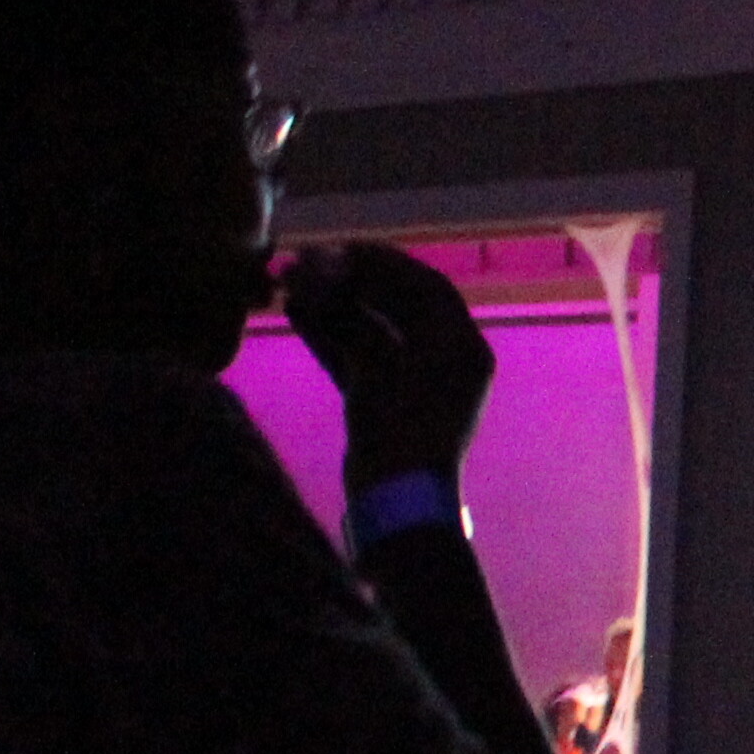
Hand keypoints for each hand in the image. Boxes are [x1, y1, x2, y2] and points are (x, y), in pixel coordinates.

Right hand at [283, 241, 495, 488]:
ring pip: (373, 332)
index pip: (428, 288)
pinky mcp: (386, 407)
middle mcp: (446, 362)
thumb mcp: (376, 370)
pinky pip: (359, 359)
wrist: (395, 507)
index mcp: (463, 349)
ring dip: (333, 307)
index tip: (341, 247)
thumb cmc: (399, 434)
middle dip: (351, 283)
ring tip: (289, 282)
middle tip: (305, 262)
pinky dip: (330, 337)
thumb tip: (319, 275)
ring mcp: (415, 385)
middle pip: (398, 307)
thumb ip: (350, 320)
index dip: (385, 263)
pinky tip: (296, 313)